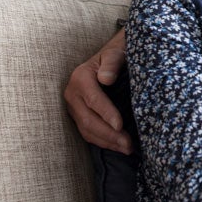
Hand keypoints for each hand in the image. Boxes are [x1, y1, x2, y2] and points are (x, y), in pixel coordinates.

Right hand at [63, 29, 132, 153]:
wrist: (110, 57)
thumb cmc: (117, 54)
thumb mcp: (116, 52)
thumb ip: (112, 62)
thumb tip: (106, 79)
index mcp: (80, 77)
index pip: (94, 100)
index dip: (107, 115)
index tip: (121, 126)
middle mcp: (72, 93)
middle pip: (89, 120)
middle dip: (109, 135)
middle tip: (129, 145)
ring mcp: (73, 106)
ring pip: (87, 130)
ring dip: (107, 142)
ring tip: (127, 149)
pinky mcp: (78, 115)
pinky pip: (87, 133)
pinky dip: (102, 141)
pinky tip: (118, 146)